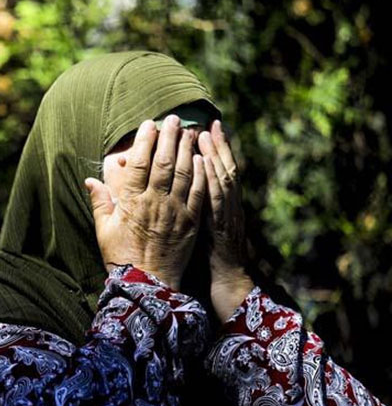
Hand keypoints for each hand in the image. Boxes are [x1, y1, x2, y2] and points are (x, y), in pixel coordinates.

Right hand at [86, 115, 205, 289]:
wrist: (147, 284)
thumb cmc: (121, 257)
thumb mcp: (103, 230)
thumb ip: (99, 202)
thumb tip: (89, 180)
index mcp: (131, 203)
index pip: (138, 163)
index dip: (144, 141)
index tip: (148, 124)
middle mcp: (154, 203)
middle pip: (163, 162)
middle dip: (169, 137)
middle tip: (173, 119)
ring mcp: (175, 212)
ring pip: (184, 173)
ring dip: (187, 149)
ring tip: (189, 132)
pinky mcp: (191, 222)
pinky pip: (198, 193)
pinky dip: (201, 174)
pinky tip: (201, 159)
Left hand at [196, 120, 254, 320]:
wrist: (226, 283)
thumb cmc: (209, 257)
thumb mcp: (201, 227)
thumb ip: (192, 205)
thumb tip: (177, 187)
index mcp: (220, 205)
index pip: (215, 172)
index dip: (213, 150)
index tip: (205, 127)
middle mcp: (227, 207)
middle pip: (222, 170)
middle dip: (217, 146)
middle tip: (210, 122)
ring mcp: (226, 216)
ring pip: (222, 181)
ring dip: (215, 156)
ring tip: (207, 134)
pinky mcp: (220, 228)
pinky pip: (216, 202)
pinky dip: (211, 182)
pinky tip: (205, 166)